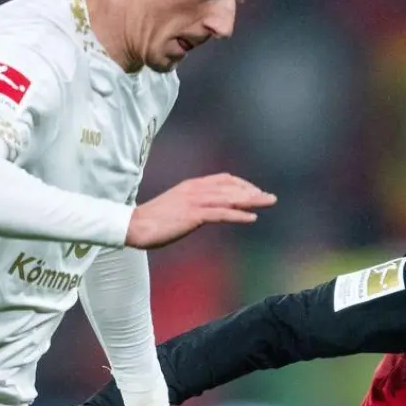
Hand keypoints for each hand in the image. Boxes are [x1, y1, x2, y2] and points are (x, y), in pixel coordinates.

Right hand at [125, 173, 275, 249]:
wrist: (134, 225)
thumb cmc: (154, 220)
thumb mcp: (177, 207)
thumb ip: (193, 205)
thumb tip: (207, 212)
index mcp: (192, 186)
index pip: (224, 179)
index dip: (242, 185)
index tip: (254, 192)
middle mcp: (196, 189)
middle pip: (231, 187)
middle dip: (253, 191)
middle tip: (270, 197)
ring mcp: (194, 201)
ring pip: (229, 198)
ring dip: (251, 200)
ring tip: (268, 202)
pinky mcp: (193, 215)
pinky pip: (221, 214)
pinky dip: (238, 215)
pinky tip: (252, 218)